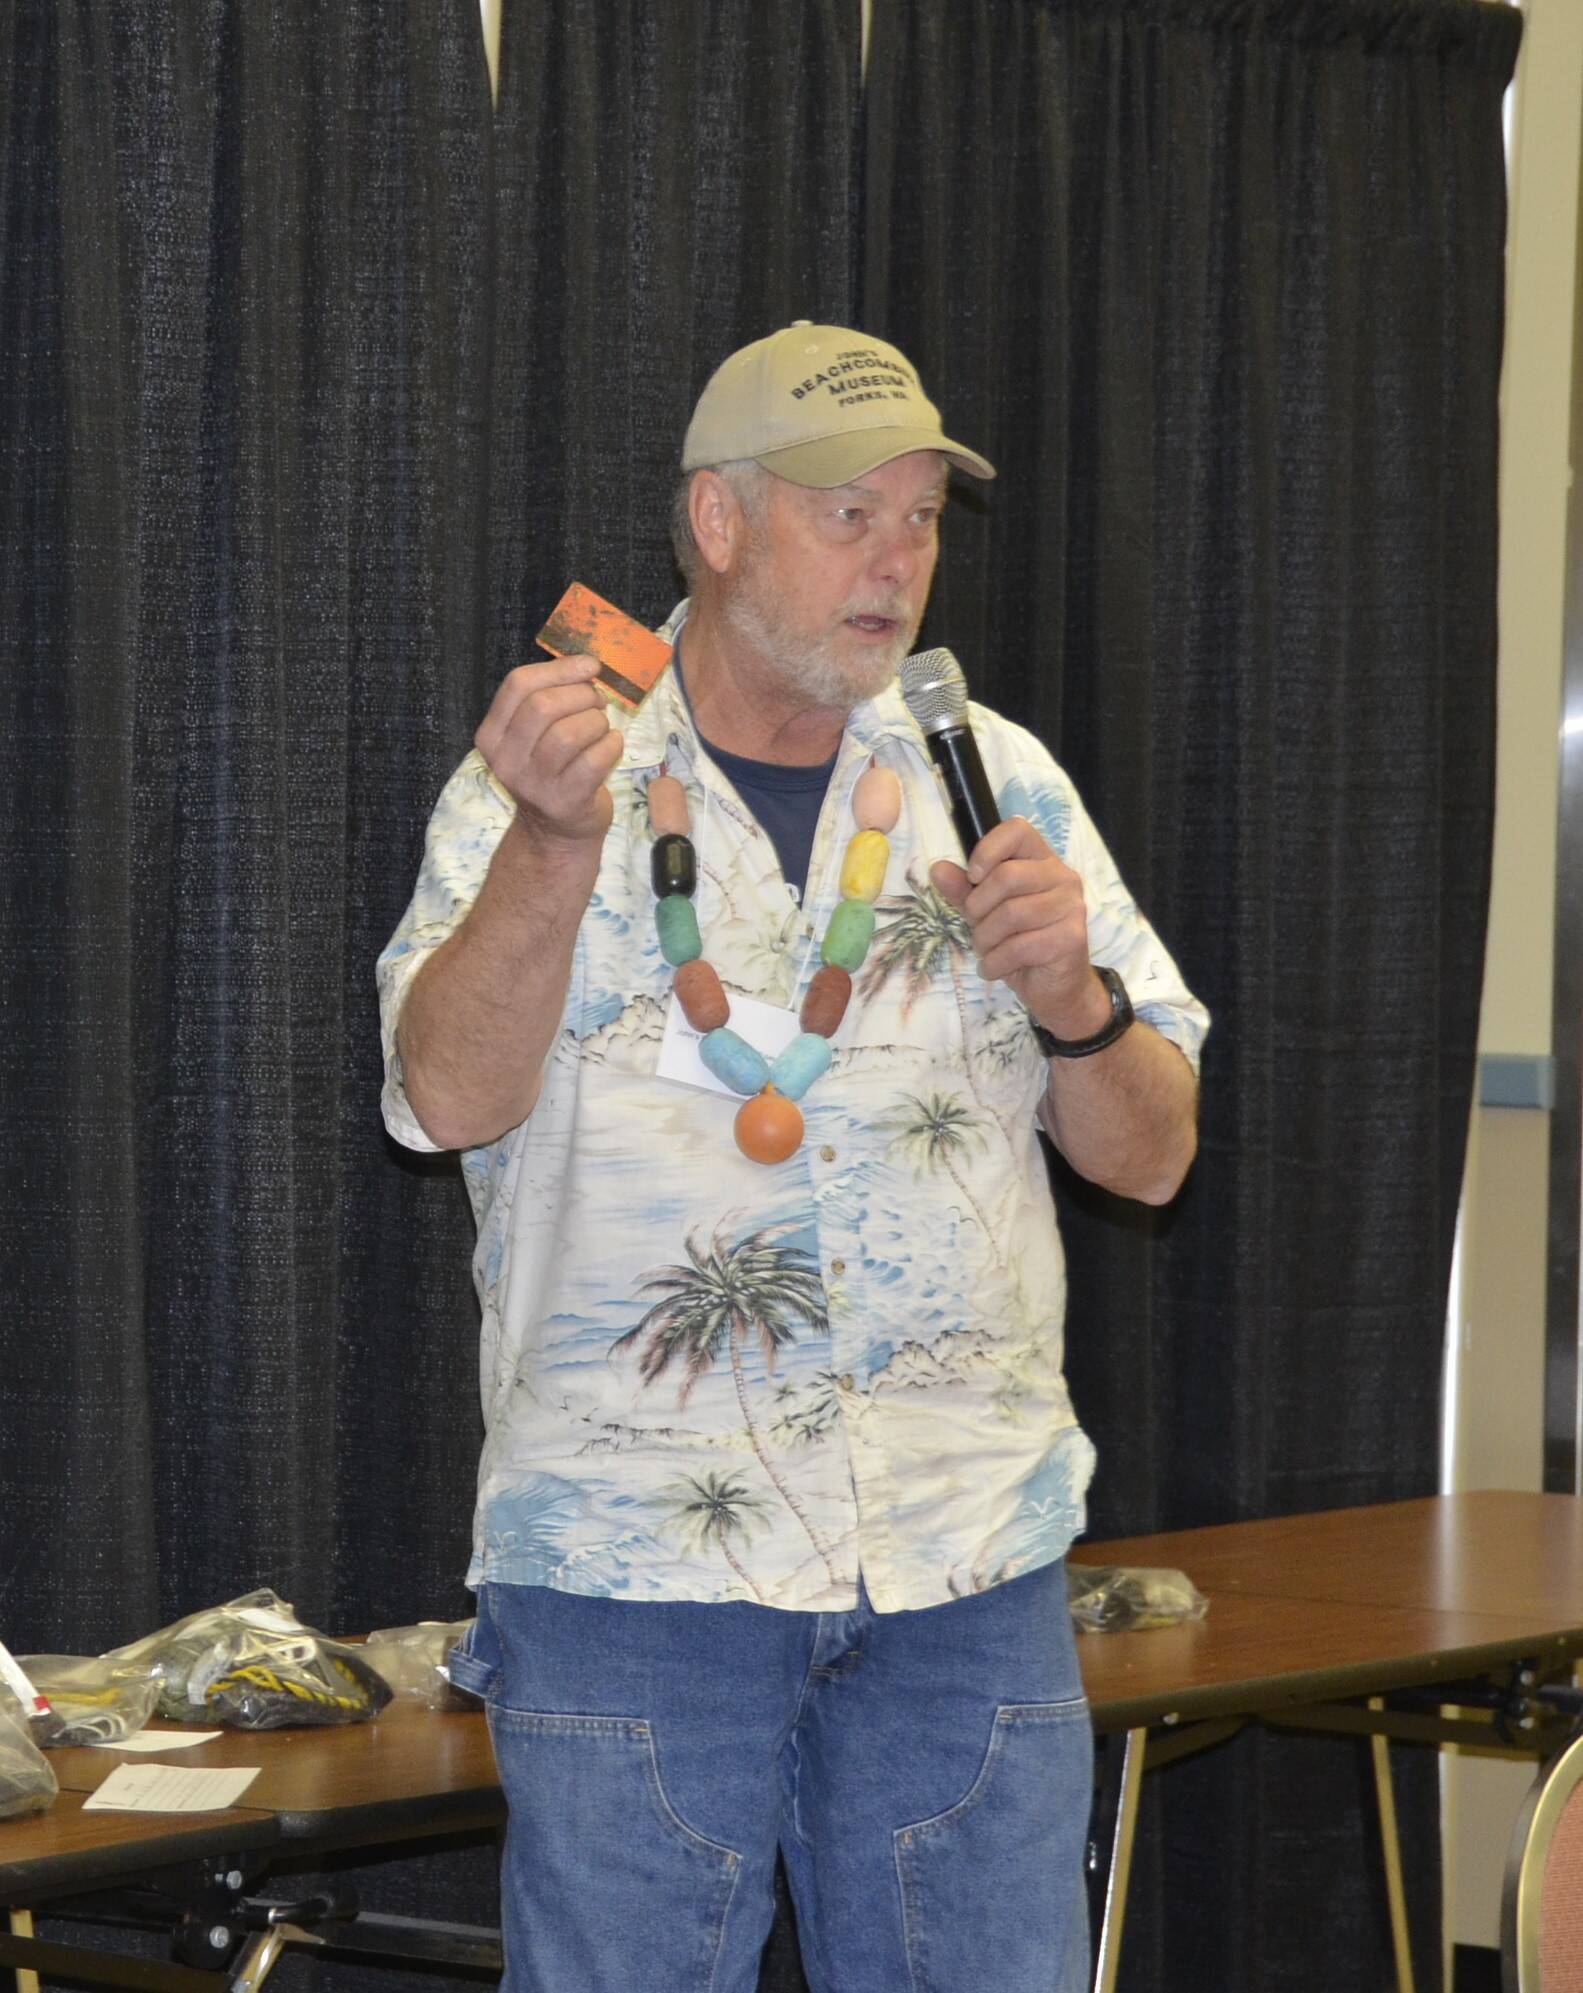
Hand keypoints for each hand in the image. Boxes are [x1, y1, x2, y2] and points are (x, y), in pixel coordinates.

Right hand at [474, 655, 623, 852]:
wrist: (556, 831)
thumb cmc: (553, 770)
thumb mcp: (536, 735)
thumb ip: (550, 698)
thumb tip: (587, 665)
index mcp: (492, 735)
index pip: (518, 685)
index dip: (559, 669)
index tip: (590, 666)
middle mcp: (506, 760)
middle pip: (543, 706)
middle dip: (581, 695)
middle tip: (597, 702)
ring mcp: (533, 785)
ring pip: (568, 733)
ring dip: (596, 721)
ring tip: (601, 727)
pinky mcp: (564, 802)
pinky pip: (593, 761)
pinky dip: (611, 745)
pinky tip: (611, 745)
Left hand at [930, 817, 1112, 1039]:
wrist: (1056, 989)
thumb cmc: (1021, 943)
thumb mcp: (987, 914)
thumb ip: (965, 890)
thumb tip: (938, 869)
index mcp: (1043, 861)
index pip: (1017, 830)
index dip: (988, 850)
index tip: (974, 877)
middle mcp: (1063, 878)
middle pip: (1007, 876)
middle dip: (978, 907)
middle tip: (977, 927)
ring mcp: (1071, 908)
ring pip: (1011, 914)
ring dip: (985, 939)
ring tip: (986, 951)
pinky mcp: (1071, 939)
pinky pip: (1019, 946)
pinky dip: (995, 963)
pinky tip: (994, 969)